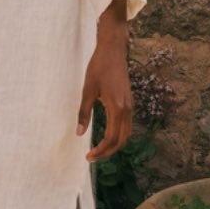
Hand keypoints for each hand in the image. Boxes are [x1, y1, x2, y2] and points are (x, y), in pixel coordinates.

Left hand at [77, 1, 133, 161]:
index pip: (111, 139)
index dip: (100, 151)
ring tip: (99, 150)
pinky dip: (119, 135)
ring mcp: (130, 106)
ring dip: (114, 145)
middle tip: (92, 157)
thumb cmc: (99, 67)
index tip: (88, 157)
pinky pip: (127, 125)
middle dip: (108, 152)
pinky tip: (107, 135)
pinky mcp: (130, 102)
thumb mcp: (87, 89)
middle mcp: (127, 109)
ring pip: (126, 134)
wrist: (114, 50)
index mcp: (117, 108)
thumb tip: (79, 133)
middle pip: (121, 141)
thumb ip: (84, 112)